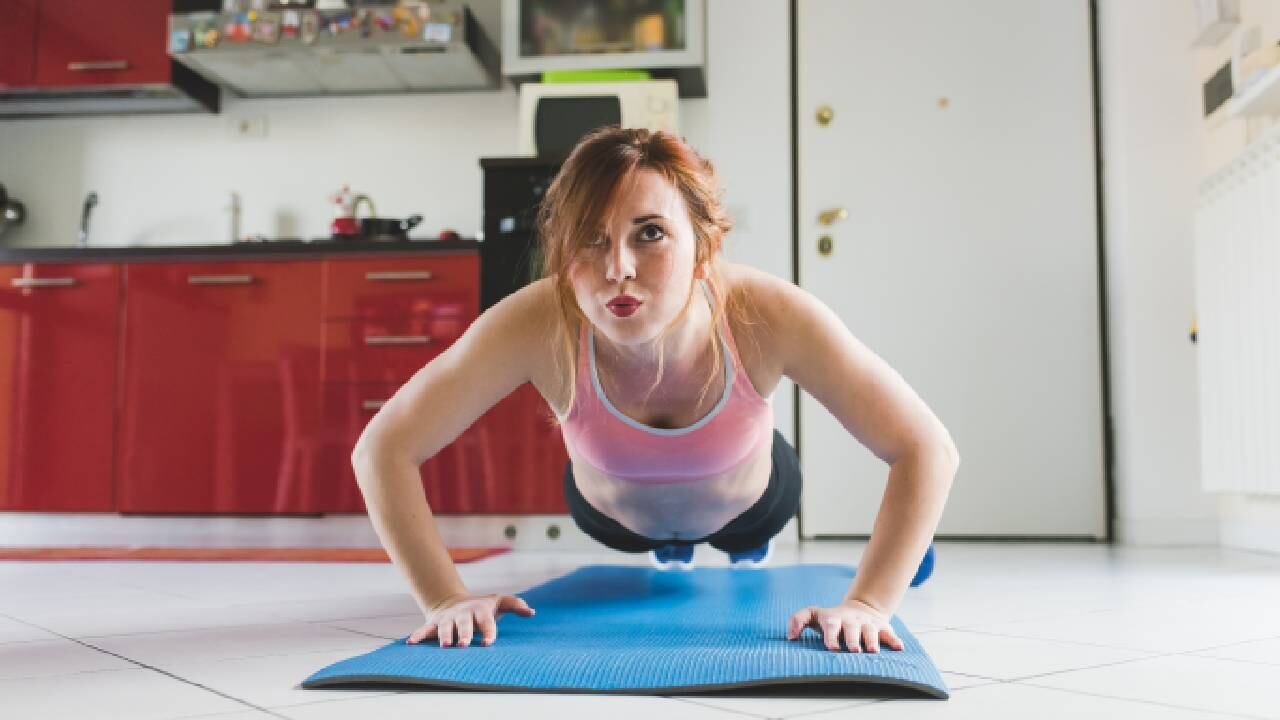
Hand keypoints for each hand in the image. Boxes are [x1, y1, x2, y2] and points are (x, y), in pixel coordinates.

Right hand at [407, 593, 534, 647]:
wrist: (453, 602)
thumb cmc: (481, 608)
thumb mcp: (498, 603)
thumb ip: (515, 605)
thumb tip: (532, 612)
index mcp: (479, 610)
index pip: (485, 620)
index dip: (487, 631)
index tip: (488, 643)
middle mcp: (462, 614)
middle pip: (463, 624)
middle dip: (464, 634)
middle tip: (465, 645)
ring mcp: (447, 619)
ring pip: (444, 628)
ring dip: (444, 636)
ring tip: (445, 646)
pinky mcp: (434, 624)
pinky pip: (424, 630)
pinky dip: (418, 635)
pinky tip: (411, 643)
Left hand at [786, 598, 904, 652]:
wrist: (860, 608)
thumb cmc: (831, 618)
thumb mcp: (813, 615)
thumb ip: (798, 620)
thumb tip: (790, 637)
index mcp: (834, 618)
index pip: (831, 625)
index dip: (831, 636)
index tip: (832, 648)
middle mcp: (851, 620)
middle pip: (852, 629)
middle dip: (853, 639)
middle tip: (854, 650)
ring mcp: (867, 623)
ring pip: (870, 630)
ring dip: (872, 640)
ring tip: (873, 651)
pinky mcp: (881, 626)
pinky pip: (889, 633)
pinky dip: (894, 640)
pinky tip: (899, 648)